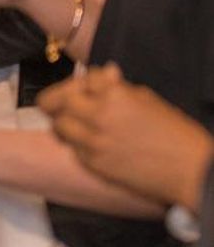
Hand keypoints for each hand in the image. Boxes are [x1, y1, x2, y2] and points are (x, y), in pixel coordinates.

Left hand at [40, 66, 213, 210]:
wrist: (190, 171)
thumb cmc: (176, 132)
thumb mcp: (148, 99)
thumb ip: (119, 88)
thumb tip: (104, 75)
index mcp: (114, 94)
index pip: (82, 79)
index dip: (84, 81)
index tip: (89, 85)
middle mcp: (98, 116)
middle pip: (56, 102)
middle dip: (60, 99)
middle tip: (65, 102)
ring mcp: (94, 143)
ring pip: (58, 127)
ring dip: (64, 122)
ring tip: (74, 122)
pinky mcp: (95, 166)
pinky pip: (73, 150)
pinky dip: (76, 144)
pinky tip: (90, 143)